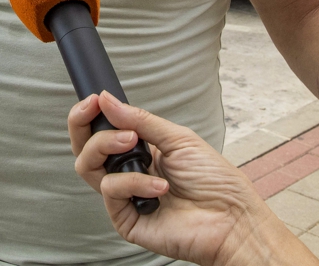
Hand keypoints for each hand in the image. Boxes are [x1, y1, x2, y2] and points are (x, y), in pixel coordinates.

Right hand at [69, 92, 318, 265]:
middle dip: (85, 124)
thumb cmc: (215, 182)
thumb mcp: (178, 138)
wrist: (233, 218)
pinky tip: (159, 185)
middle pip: (85, 148)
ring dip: (108, 147)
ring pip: (88, 167)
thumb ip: (140, 120)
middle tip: (98, 110)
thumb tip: (107, 100)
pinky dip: (133, 183)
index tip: (94, 99)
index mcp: (139, 151)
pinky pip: (111, 192)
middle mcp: (127, 173)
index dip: (88, 114)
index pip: (99, 131)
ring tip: (134, 144)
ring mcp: (125, 197)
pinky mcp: (126, 219)